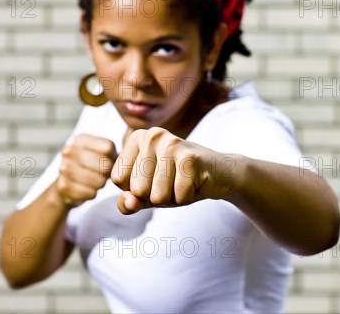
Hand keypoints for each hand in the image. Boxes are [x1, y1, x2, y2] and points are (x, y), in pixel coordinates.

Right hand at [55, 134, 117, 207]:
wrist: (67, 186)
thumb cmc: (90, 167)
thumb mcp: (100, 154)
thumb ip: (113, 153)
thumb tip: (125, 160)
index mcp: (80, 139)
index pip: (108, 148)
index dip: (114, 158)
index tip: (109, 162)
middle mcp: (69, 151)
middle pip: (105, 165)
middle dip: (108, 173)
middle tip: (102, 175)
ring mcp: (64, 168)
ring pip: (99, 181)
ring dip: (101, 184)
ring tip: (95, 182)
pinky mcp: (63, 186)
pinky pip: (91, 193)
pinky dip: (92, 194)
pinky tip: (86, 190)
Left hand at [110, 127, 238, 213]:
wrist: (220, 172)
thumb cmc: (179, 180)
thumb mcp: (148, 192)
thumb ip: (129, 201)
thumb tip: (128, 203)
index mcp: (138, 138)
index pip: (119, 179)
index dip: (136, 189)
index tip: (154, 177)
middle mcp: (153, 136)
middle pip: (137, 189)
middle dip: (155, 195)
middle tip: (172, 181)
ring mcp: (172, 145)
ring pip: (157, 196)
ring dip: (172, 197)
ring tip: (183, 181)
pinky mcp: (191, 159)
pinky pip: (178, 197)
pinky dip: (187, 197)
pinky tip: (195, 183)